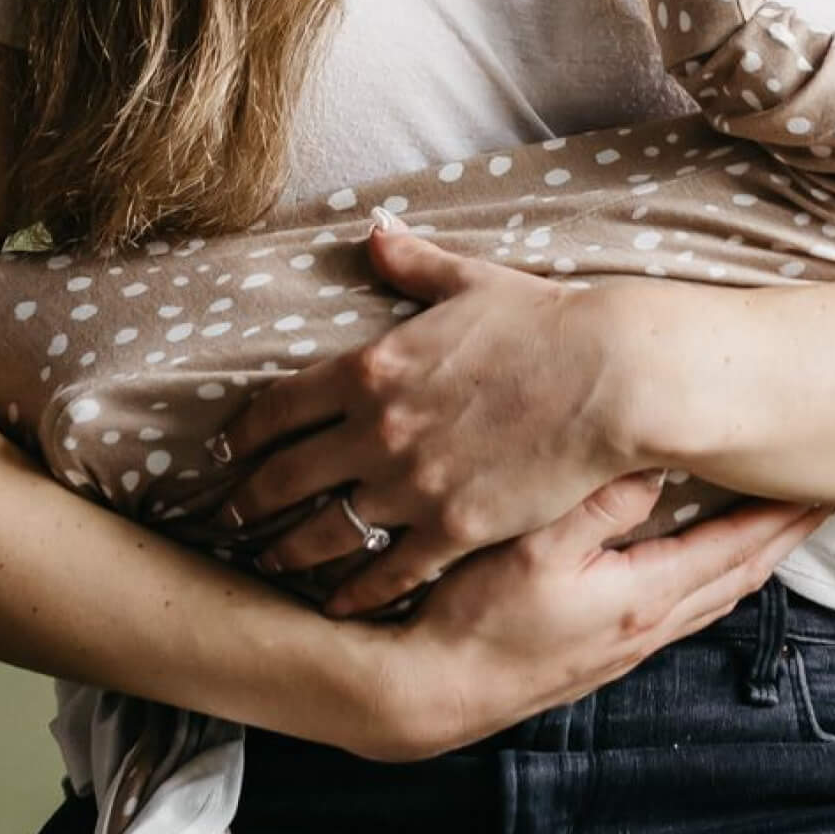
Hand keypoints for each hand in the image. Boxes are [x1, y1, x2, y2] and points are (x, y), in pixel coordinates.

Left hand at [211, 216, 643, 615]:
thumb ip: (412, 264)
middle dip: (247, 500)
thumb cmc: (544, 321)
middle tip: (226, 515)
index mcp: (372, 365)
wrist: (610, 377)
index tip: (224, 450)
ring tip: (268, 561)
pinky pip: (388, 571)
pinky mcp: (454, 529)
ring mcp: (412, 485)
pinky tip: (338, 604)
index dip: (243, 433)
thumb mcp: (470, 280)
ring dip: (288, 550)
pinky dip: (356, 592)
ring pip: (325, 531)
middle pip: (286, 476)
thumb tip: (374, 229)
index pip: (279, 406)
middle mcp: (377, 429)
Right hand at [362, 470, 834, 760]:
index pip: (735, 548)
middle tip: (815, 498)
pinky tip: (699, 564)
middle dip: (780, 536)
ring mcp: (625, 644)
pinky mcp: (602, 650)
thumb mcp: (536, 546)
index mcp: (642, 596)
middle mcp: (646, 626)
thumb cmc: (477, 618)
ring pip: (711, 595)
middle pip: (737, 575)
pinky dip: (709, 577)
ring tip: (772, 525)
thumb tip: (655, 459)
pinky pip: (680, 607)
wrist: (432, 690)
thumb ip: (600, 503)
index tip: (819, 485)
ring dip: (748, 557)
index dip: (779, 515)